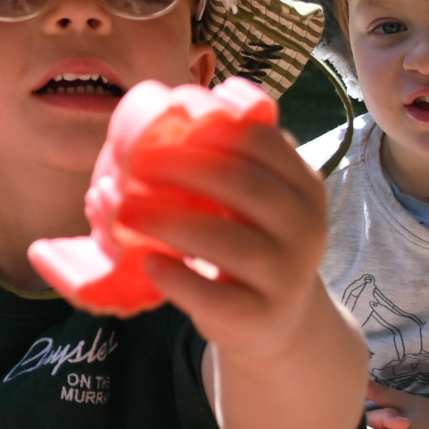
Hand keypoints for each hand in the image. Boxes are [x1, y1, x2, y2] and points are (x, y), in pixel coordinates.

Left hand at [118, 120, 330, 358]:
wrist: (278, 319)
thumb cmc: (253, 240)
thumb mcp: (260, 197)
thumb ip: (234, 157)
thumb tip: (172, 110)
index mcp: (304, 186)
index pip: (261, 141)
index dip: (211, 130)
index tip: (166, 129)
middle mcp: (305, 228)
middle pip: (241, 184)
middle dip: (181, 169)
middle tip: (135, 165)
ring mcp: (285, 275)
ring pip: (226, 241)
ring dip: (167, 221)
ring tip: (123, 211)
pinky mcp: (258, 316)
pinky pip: (213, 295)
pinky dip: (176, 277)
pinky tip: (148, 261)